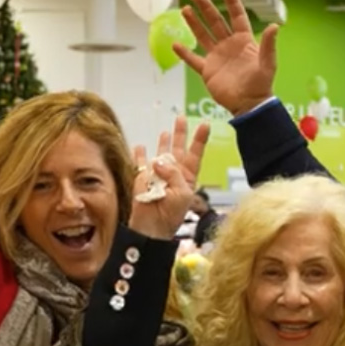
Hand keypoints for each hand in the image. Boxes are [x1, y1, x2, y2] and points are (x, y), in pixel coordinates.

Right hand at [129, 116, 210, 239]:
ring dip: (163, 143)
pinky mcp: (142, 178)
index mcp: (187, 177)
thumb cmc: (171, 214)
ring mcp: (157, 175)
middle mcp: (173, 173)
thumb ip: (173, 174)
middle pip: (178, 149)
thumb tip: (157, 161)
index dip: (200, 139)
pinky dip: (139, 155)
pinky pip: (140, 163)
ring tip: (165, 132)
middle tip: (182, 118)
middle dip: (180, 134)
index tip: (205, 124)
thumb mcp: (182, 193)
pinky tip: (140, 147)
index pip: (195, 154)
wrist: (152, 227)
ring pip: (160, 153)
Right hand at [176, 0, 279, 116]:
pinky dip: (184, 53)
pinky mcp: (208, 71)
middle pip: (215, 22)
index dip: (231, 2)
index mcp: (244, 41)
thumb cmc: (261, 85)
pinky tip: (175, 44)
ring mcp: (217, 57)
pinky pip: (193, 60)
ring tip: (185, 9)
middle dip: (206, 8)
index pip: (237, 16)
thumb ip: (268, 45)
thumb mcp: (267, 64)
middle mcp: (229, 45)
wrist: (249, 105)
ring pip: (203, 36)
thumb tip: (275, 25)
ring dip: (194, 23)